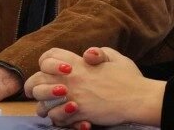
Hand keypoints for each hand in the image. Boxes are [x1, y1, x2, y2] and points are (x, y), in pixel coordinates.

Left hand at [24, 47, 164, 127]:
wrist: (138, 98)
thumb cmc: (129, 78)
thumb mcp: (114, 57)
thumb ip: (98, 53)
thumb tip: (88, 54)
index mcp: (77, 63)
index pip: (47, 57)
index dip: (46, 63)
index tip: (54, 70)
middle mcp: (70, 79)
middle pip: (35, 81)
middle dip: (35, 86)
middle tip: (44, 91)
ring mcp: (73, 97)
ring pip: (41, 104)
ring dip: (45, 106)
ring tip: (53, 107)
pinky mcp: (78, 113)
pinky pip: (56, 119)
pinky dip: (59, 120)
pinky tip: (67, 116)